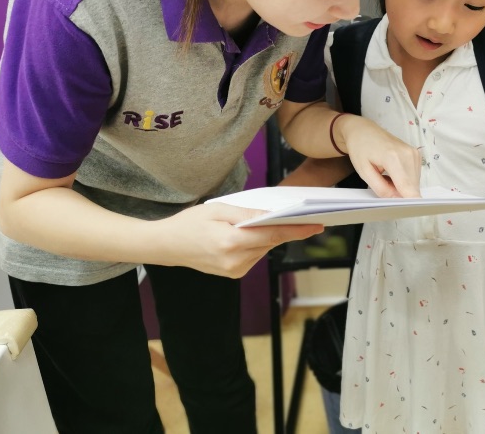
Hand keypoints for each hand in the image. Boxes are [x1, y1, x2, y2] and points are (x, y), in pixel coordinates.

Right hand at [153, 203, 322, 277]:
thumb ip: (247, 214)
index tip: (316, 225)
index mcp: (231, 242)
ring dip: (268, 236)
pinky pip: (255, 255)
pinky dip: (257, 244)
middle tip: (300, 216)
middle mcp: (235, 261)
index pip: (272, 235)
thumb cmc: (190, 223)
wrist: (167, 245)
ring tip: (265, 222)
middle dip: (284, 229)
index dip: (297, 230)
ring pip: (264, 249)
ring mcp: (234, 270)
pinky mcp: (234, 274)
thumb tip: (273, 215)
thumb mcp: (218, 210)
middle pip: (271, 242)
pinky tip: (249, 234)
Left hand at [334, 115, 421, 197]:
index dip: (407, 203)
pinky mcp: (416, 154)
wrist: (363, 130)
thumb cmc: (360, 148)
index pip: (408, 188)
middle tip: (383, 186)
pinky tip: (393, 173)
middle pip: (412, 188)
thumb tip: (396, 200)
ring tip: (386, 177)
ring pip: (414, 184)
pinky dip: (404, 180)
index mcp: (394, 158)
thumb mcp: (364, 171)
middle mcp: (408, 154)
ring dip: (402, 187)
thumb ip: (381, 188)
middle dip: (400, 194)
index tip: (402, 211)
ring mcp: (414, 153)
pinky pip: (414, 177)